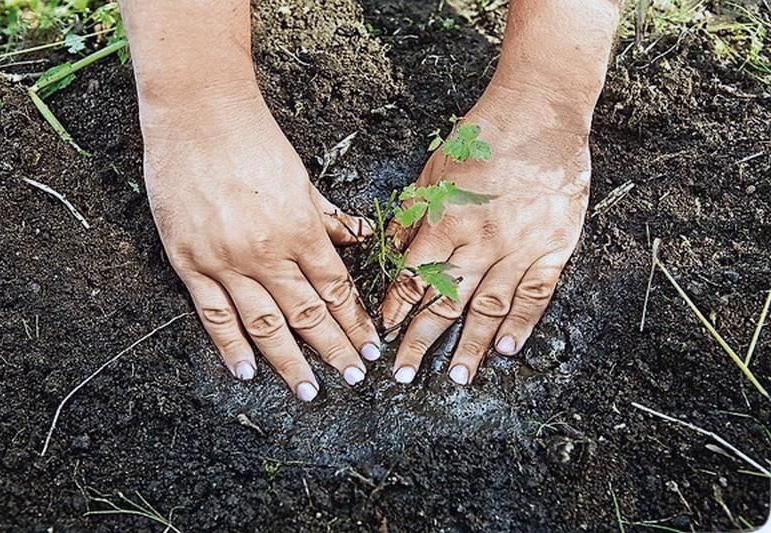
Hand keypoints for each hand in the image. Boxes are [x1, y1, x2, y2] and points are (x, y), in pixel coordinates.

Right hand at [142, 86, 380, 400]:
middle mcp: (268, 253)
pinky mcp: (191, 262)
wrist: (196, 116)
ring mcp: (227, 261)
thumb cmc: (253, 140)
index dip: (357, 322)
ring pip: (266, 324)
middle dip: (337, 350)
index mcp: (301, 230)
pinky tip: (247, 372)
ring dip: (292, 362)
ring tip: (311, 391)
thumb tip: (358, 236)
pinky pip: (214, 314)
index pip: (337, 289)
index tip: (371, 346)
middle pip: (309, 314)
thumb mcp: (301, 177)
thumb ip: (328, 216)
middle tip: (355, 378)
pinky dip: (231, 346)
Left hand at [381, 85, 590, 384]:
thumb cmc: (481, 138)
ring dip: (471, 345)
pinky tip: (507, 349)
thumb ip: (412, 215)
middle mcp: (480, 240)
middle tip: (406, 375)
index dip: (396, 309)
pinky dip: (522, 322)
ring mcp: (520, 246)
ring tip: (457, 377)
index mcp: (446, 220)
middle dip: (422, 341)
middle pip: (446, 301)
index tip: (384, 335)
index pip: (414, 276)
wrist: (540, 114)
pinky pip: (535, 293)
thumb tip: (387, 251)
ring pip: (490, 306)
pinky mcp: (554, 246)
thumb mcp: (433, 171)